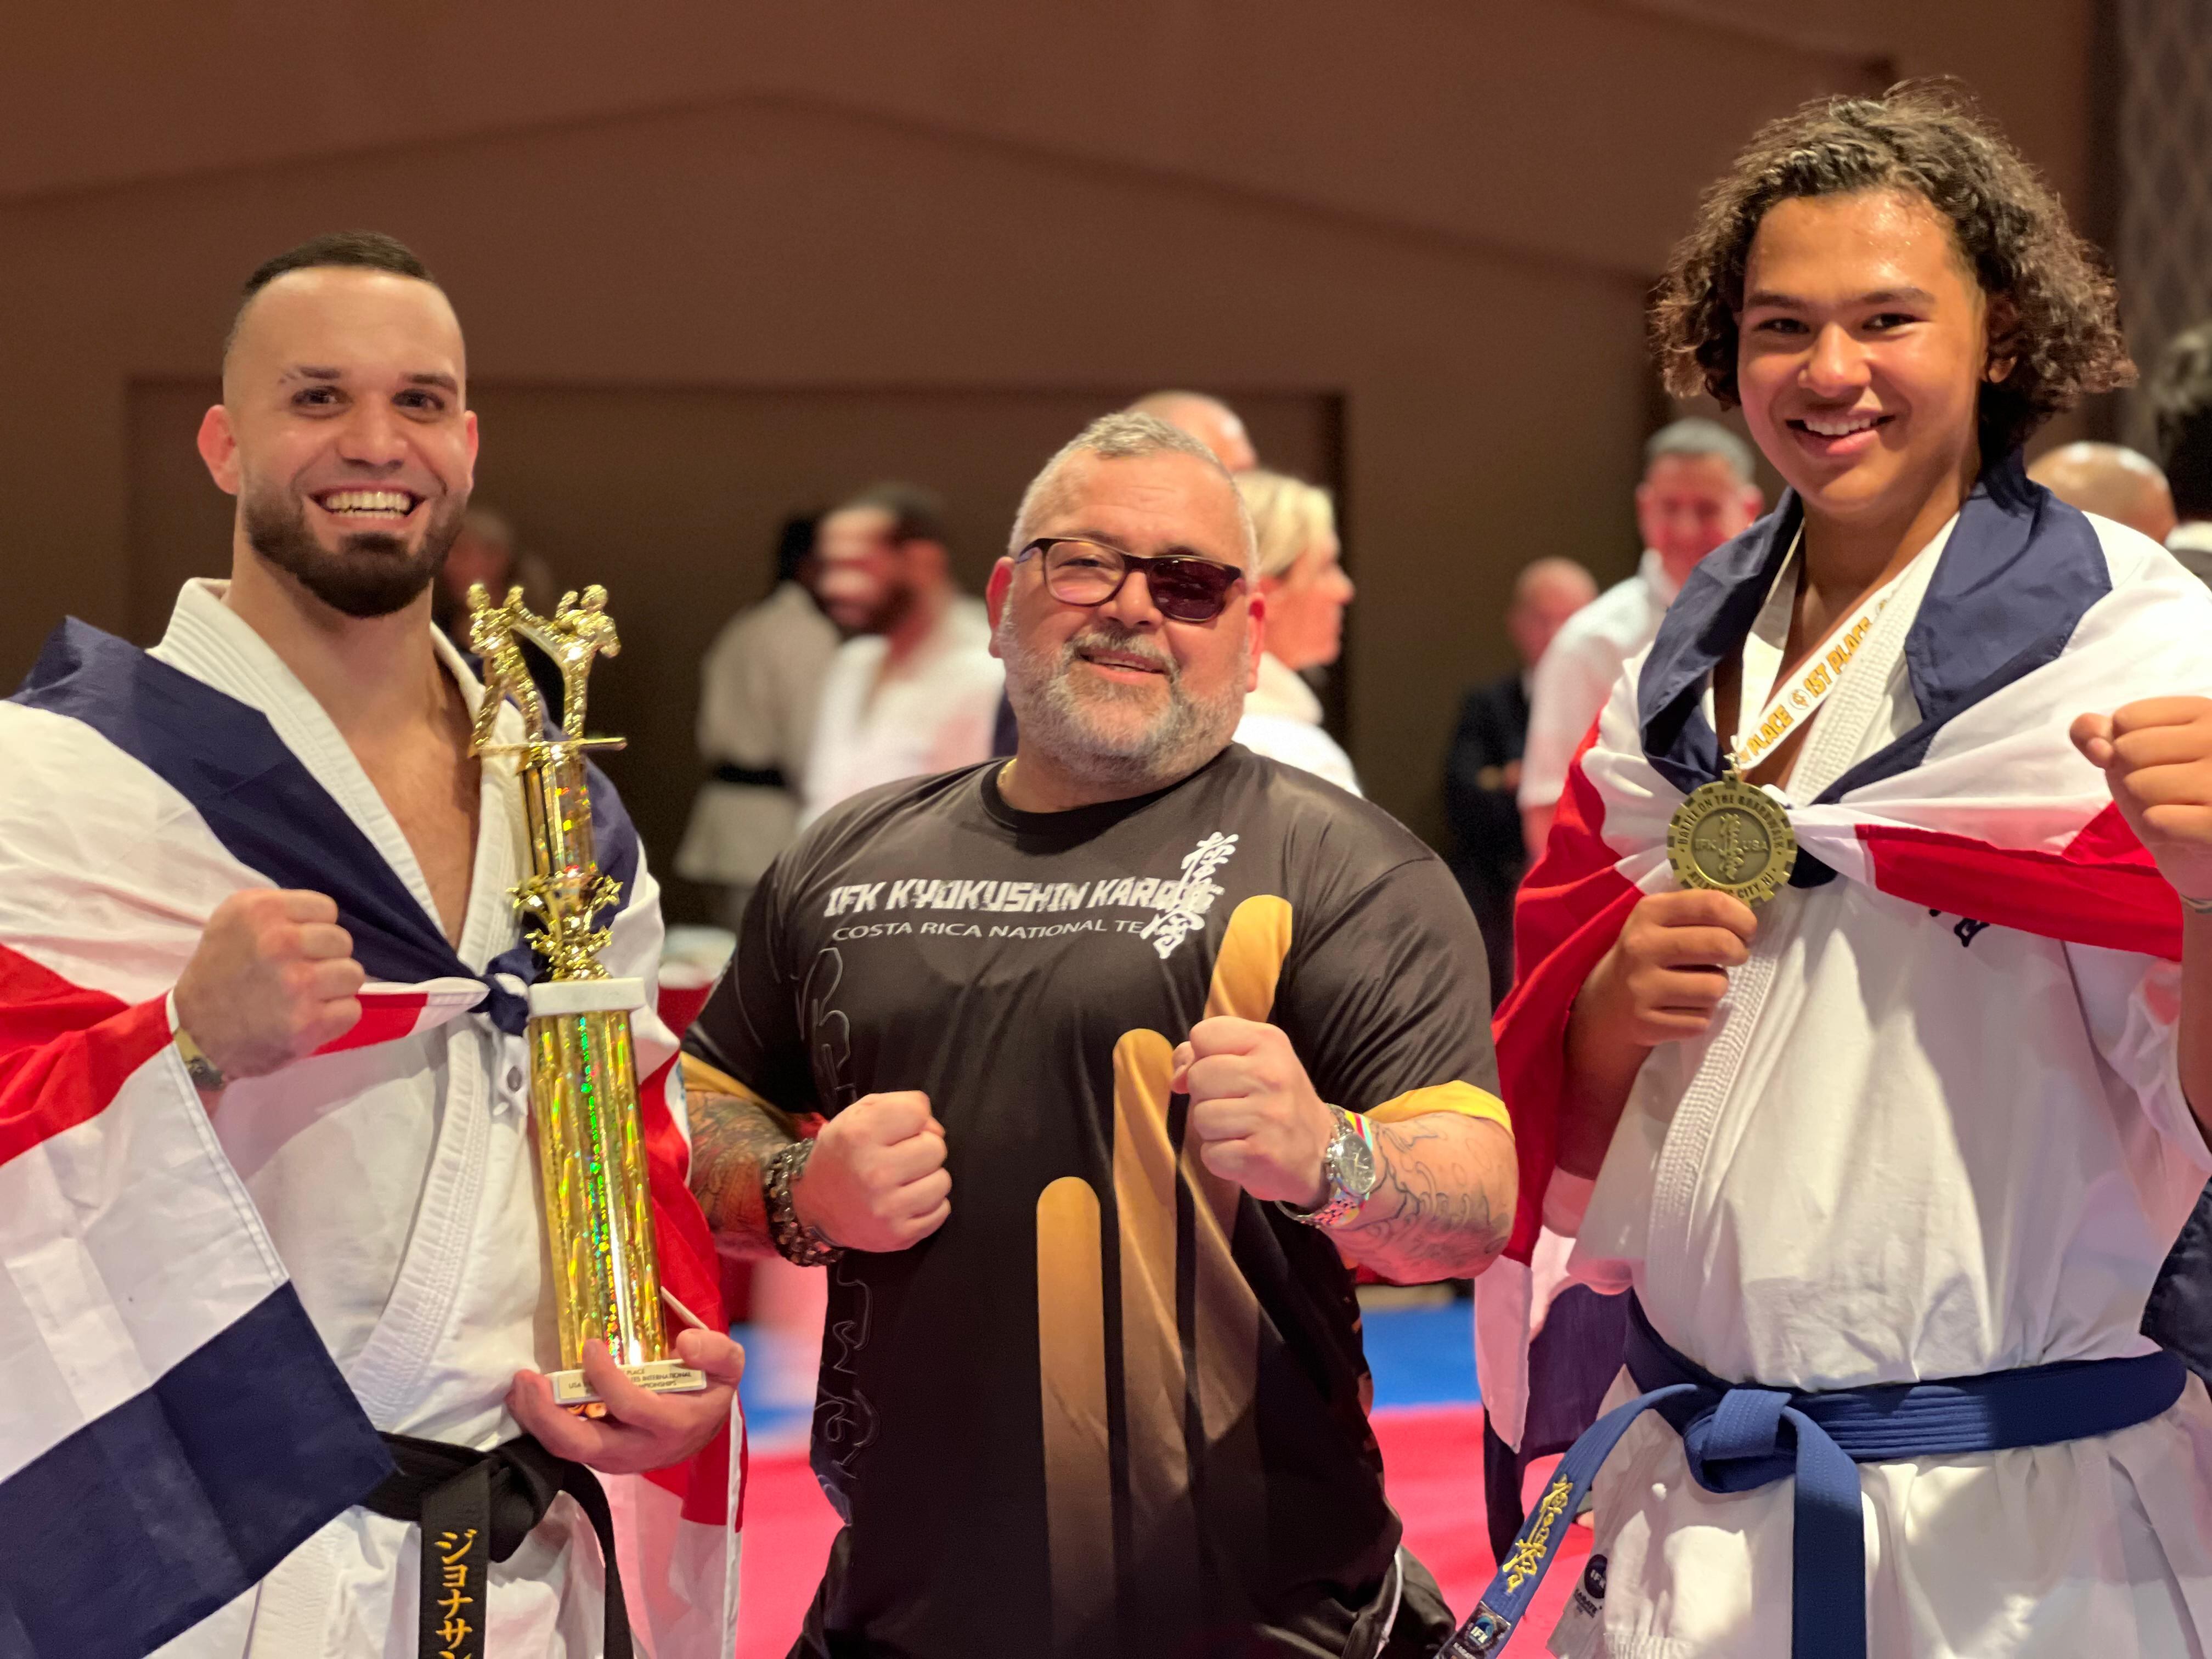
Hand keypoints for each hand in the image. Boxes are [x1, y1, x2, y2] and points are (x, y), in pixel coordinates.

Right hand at [173, 889, 364, 1079]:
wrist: (194, 1035)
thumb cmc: (219, 973)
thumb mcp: (233, 921)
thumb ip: (280, 911)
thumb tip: (326, 918)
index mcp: (260, 911)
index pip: (326, 909)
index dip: (314, 929)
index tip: (294, 947)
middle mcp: (279, 943)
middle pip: (342, 942)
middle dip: (325, 958)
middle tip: (297, 974)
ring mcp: (296, 984)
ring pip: (353, 975)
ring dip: (333, 988)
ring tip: (304, 997)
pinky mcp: (307, 1022)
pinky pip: (352, 1010)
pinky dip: (335, 1017)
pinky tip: (308, 1018)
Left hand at [507, 1328, 745, 1475]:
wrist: (704, 1425)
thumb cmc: (710, 1389)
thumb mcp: (729, 1365)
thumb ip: (715, 1352)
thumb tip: (684, 1344)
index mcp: (673, 1425)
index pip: (630, 1406)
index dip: (605, 1377)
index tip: (590, 1345)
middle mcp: (640, 1450)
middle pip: (583, 1444)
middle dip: (548, 1415)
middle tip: (526, 1380)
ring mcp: (616, 1458)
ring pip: (568, 1451)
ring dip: (537, 1421)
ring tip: (519, 1388)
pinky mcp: (600, 1457)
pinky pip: (566, 1447)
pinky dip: (542, 1425)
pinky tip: (529, 1399)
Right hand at [792, 1091, 949, 1251]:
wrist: (814, 1209)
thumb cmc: (842, 1156)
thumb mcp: (856, 1117)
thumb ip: (898, 1106)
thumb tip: (936, 1129)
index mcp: (859, 1135)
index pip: (918, 1112)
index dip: (912, 1117)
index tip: (898, 1129)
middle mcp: (874, 1172)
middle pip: (936, 1147)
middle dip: (922, 1148)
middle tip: (900, 1158)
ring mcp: (888, 1208)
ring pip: (943, 1181)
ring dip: (928, 1178)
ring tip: (904, 1181)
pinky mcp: (900, 1236)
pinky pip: (941, 1211)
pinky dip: (929, 1205)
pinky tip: (907, 1201)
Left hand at [1172, 1016, 1333, 1206]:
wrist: (1321, 1153)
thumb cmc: (1277, 1101)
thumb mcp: (1253, 1061)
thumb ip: (1206, 1055)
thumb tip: (1177, 1078)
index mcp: (1268, 1041)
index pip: (1203, 1034)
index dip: (1202, 1057)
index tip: (1224, 1074)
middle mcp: (1271, 1074)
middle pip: (1198, 1077)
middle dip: (1207, 1096)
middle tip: (1237, 1106)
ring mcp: (1268, 1115)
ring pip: (1201, 1117)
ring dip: (1214, 1130)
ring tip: (1242, 1130)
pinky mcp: (1260, 1154)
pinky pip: (1210, 1154)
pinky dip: (1222, 1159)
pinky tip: (1245, 1152)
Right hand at [1584, 888, 1757, 1045]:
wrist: (1608, 1002)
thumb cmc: (1649, 954)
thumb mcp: (1661, 921)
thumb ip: (1699, 912)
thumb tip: (1746, 916)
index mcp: (1648, 912)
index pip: (1711, 905)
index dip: (1742, 917)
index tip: (1747, 929)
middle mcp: (1641, 946)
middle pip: (1720, 944)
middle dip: (1738, 951)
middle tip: (1734, 955)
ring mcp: (1642, 987)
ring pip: (1715, 987)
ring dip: (1716, 987)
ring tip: (1699, 985)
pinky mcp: (1647, 1023)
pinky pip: (1701, 1020)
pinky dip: (1700, 1015)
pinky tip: (1682, 1007)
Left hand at [2072, 699, 2211, 900]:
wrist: (2204, 854)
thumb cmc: (2168, 794)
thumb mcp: (2130, 757)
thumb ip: (2098, 735)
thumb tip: (2091, 737)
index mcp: (2205, 713)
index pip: (2126, 718)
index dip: (2122, 749)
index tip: (2156, 763)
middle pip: (2128, 750)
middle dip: (2132, 777)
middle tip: (2166, 792)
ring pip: (2139, 785)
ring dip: (2145, 805)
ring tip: (2176, 809)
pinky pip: (2158, 821)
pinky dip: (2159, 831)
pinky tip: (2183, 831)